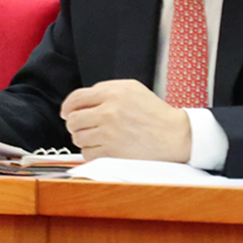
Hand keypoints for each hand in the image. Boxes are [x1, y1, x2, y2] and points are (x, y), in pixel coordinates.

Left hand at [60, 79, 192, 161]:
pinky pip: (87, 153)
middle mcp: (109, 112)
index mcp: (113, 93)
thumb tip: (82, 99)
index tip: (66, 113)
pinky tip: (104, 147)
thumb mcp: (132, 89)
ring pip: (77, 137)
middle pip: (73, 120)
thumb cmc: (155, 113)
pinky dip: (92, 152)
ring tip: (96, 137)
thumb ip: (106, 89)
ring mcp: (109, 133)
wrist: (175, 135)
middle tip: (82, 127)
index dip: (67, 107)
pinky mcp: (112, 152)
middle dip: (75, 124)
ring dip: (83, 138)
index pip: (76, 98)